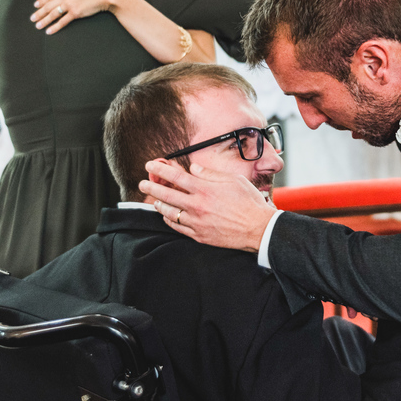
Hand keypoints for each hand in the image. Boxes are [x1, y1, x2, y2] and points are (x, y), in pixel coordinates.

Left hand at [31, 0, 119, 33]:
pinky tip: (49, 31)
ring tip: (37, 26)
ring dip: (44, 21)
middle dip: (39, 12)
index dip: (42, 1)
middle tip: (32, 18)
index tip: (35, 5)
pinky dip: (55, 27)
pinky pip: (63, 21)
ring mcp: (70, 5)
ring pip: (53, 14)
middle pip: (49, 5)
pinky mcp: (76, 13)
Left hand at [139, 160, 276, 251]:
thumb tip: (193, 169)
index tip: (150, 164)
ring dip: (159, 204)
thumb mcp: (233, 180)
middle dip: (151, 187)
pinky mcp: (199, 235)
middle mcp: (197, 205)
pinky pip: (177, 227)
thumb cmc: (249, 202)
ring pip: (169, 212)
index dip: (160, 169)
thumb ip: (210, 174)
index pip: (176, 176)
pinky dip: (168, 220)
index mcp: (205, 189)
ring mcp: (196, 222)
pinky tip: (166, 215)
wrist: (258, 229)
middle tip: (142, 183)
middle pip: (166, 194)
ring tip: (154, 200)